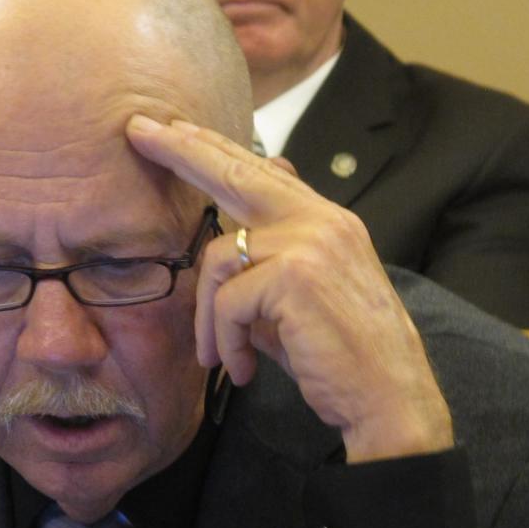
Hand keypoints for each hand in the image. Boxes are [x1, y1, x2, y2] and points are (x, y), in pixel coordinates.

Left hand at [126, 114, 452, 462]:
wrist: (390, 396)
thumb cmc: (342, 358)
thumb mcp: (300, 302)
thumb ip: (268, 267)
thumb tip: (227, 243)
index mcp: (326, 221)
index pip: (263, 172)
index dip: (217, 150)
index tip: (178, 131)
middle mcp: (321, 220)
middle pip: (235, 172)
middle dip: (182, 151)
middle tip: (138, 132)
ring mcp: (309, 242)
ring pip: (218, 259)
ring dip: (208, 318)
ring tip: (217, 356)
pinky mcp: (294, 276)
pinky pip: (228, 303)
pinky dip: (226, 342)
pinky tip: (243, 368)